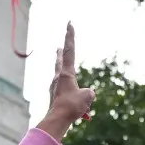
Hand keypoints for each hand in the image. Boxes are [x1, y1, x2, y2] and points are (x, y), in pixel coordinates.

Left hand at [37, 24, 95, 138]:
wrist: (57, 120)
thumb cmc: (71, 106)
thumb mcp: (87, 97)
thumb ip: (89, 93)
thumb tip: (86, 96)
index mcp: (66, 73)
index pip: (69, 51)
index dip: (70, 36)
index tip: (69, 23)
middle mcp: (58, 78)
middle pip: (60, 61)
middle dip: (61, 54)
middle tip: (59, 47)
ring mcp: (55, 88)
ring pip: (64, 80)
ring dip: (69, 80)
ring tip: (74, 85)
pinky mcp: (55, 99)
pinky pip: (68, 97)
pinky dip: (75, 103)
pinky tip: (83, 115)